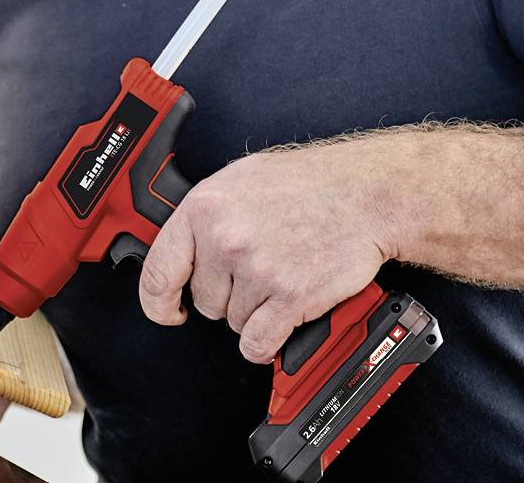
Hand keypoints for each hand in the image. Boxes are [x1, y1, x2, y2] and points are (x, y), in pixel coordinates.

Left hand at [134, 145, 394, 363]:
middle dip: (228, 295)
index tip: (169, 311)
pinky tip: (282, 319)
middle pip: (203, 301)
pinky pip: (258, 343)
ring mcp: (257, 269)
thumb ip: (205, 216)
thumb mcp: (241, 180)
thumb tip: (181, 250)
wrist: (365, 192)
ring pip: (233, 322)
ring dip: (256, 312)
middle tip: (261, 268)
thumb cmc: (310, 183)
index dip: (158, 302)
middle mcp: (224, 239)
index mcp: (204, 208)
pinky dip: (268, 342)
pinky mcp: (289, 296)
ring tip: (282, 275)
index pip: (157, 272)